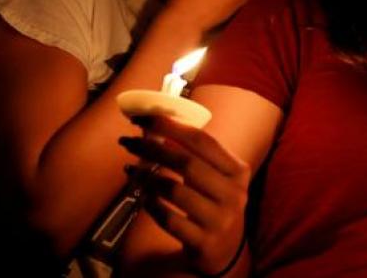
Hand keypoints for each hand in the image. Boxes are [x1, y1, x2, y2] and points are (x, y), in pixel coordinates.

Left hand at [120, 115, 250, 274]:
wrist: (227, 249)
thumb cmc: (215, 202)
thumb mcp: (218, 176)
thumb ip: (196, 154)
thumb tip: (155, 123)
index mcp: (238, 170)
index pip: (202, 141)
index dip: (170, 126)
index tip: (143, 117)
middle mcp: (233, 193)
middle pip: (186, 164)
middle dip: (152, 148)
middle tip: (129, 142)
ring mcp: (220, 219)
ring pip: (174, 191)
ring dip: (147, 177)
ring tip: (131, 169)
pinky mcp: (204, 242)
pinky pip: (169, 219)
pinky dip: (151, 205)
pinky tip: (142, 196)